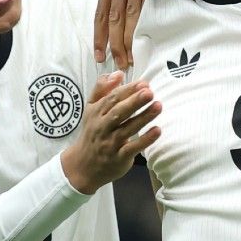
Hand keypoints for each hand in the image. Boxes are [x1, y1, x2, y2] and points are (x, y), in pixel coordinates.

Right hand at [60, 73, 160, 192]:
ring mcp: (110, 143)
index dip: (128, 90)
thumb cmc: (92, 133)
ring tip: (158, 106)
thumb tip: (119, 73)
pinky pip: (133, 148)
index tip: (144, 83)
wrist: (82, 166)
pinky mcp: (119, 158)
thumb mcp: (91, 109)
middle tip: (150, 92)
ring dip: (143, 117)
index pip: (112, 99)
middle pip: (118, 112)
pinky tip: (157, 130)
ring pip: (127, 128)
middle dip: (134, 101)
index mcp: (96, 113)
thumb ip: (102, 90)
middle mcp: (102, 127)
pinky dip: (145, 139)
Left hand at [94, 0, 155, 69]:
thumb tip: (116, 23)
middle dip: (115, 43)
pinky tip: (144, 38)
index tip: (99, 56)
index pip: (101, 12)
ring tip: (131, 58)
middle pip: (113, 17)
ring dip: (129, 38)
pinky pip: (146, 5)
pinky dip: (143, 24)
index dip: (99, 36)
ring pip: (129, 14)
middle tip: (119, 63)